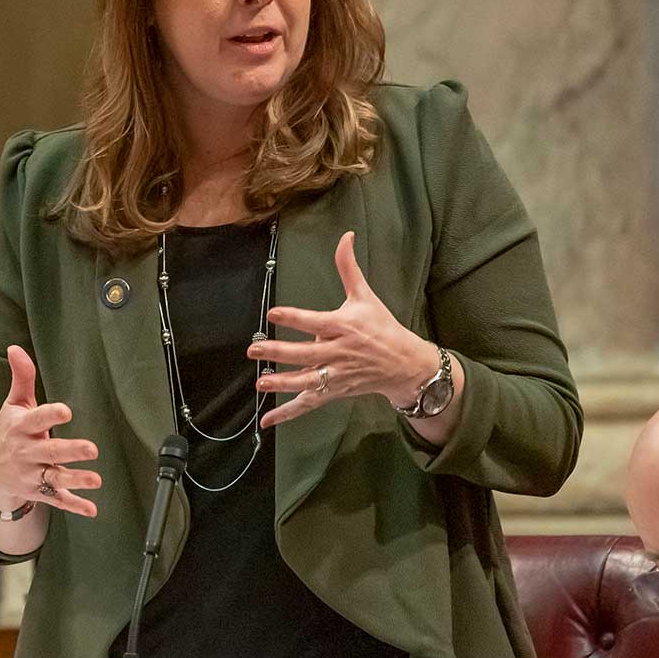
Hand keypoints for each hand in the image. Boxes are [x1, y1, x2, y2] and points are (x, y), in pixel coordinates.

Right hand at [0, 345, 101, 517]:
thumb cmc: (7, 432)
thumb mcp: (11, 405)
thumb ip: (20, 378)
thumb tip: (15, 348)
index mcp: (21, 428)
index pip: (35, 420)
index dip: (50, 415)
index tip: (66, 411)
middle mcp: (26, 452)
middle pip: (49, 452)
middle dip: (69, 451)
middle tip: (91, 449)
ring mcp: (32, 474)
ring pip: (55, 478)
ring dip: (75, 480)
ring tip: (95, 479)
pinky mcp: (39, 491)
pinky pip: (57, 500)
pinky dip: (74, 505)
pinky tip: (91, 509)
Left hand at [251, 231, 438, 427]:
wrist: (404, 364)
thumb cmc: (381, 327)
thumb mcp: (365, 296)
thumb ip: (349, 268)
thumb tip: (346, 235)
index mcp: (342, 326)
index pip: (314, 320)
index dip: (294, 317)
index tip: (273, 313)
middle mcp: (337, 352)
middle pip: (305, 353)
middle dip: (279, 352)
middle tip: (254, 349)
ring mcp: (334, 375)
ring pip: (306, 381)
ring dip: (282, 384)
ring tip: (260, 384)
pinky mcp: (333, 391)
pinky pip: (307, 404)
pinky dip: (286, 414)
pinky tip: (266, 422)